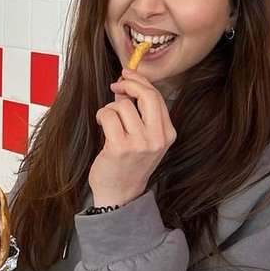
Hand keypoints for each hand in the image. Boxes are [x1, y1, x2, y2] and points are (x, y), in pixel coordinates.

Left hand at [88, 69, 176, 206]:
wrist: (120, 195)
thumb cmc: (129, 165)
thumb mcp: (145, 139)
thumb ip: (141, 114)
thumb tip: (126, 85)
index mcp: (167, 134)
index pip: (157, 97)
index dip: (140, 81)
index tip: (127, 74)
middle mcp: (157, 138)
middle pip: (146, 95)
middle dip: (129, 83)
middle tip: (116, 85)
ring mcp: (140, 143)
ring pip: (123, 105)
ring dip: (110, 108)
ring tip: (108, 121)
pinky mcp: (120, 147)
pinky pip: (108, 115)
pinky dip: (102, 116)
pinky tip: (102, 125)